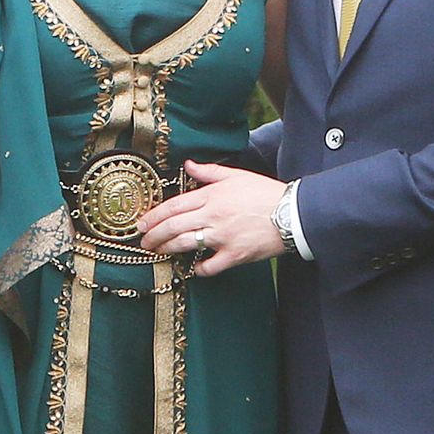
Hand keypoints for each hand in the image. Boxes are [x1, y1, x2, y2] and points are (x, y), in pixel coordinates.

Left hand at [135, 160, 288, 271]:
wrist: (292, 214)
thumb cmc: (265, 193)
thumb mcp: (236, 176)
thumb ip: (209, 172)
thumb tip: (188, 165)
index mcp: (212, 195)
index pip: (174, 206)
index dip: (153, 216)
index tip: (142, 223)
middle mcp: (213, 216)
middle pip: (173, 227)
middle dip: (153, 235)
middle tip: (143, 241)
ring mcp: (223, 237)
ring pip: (185, 244)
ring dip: (167, 249)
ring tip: (158, 252)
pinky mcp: (235, 255)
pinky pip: (210, 266)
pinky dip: (199, 269)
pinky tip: (194, 268)